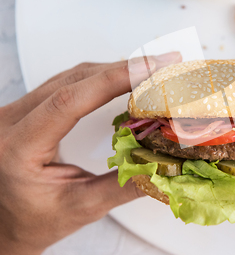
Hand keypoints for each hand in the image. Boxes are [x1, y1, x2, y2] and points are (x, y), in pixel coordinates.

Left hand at [0, 52, 180, 254]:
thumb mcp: (81, 207)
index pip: (68, 101)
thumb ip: (125, 186)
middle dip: (124, 69)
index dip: (113, 80)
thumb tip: (165, 166)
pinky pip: (67, 82)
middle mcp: (11, 122)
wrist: (5, 223)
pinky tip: (124, 77)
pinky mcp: (28, 108)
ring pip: (71, 76)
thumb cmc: (34, 220)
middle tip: (164, 64)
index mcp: (18, 148)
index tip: (150, 70)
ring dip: (115, 69)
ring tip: (153, 69)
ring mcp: (16, 111)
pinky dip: (100, 77)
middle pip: (74, 80)